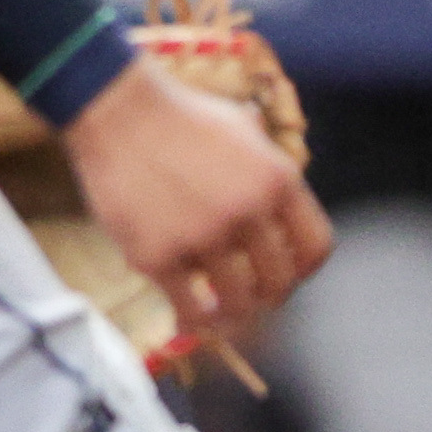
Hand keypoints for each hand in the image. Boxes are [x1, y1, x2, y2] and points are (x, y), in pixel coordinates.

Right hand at [60, 55, 331, 344]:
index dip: (304, 269)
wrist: (116, 109)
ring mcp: (202, 235)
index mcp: (277, 179)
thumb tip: (283, 202)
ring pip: (238, 303)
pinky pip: (190, 310)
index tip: (288, 274)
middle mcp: (247, 210)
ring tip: (223, 310)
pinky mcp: (158, 256)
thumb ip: (268, 167)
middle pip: (280, 282)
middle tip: (255, 297)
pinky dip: (195, 321)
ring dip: (234, 313)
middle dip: (269, 295)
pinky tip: (190, 320)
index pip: (316, 247)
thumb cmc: (179, 116)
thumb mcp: (243, 129)